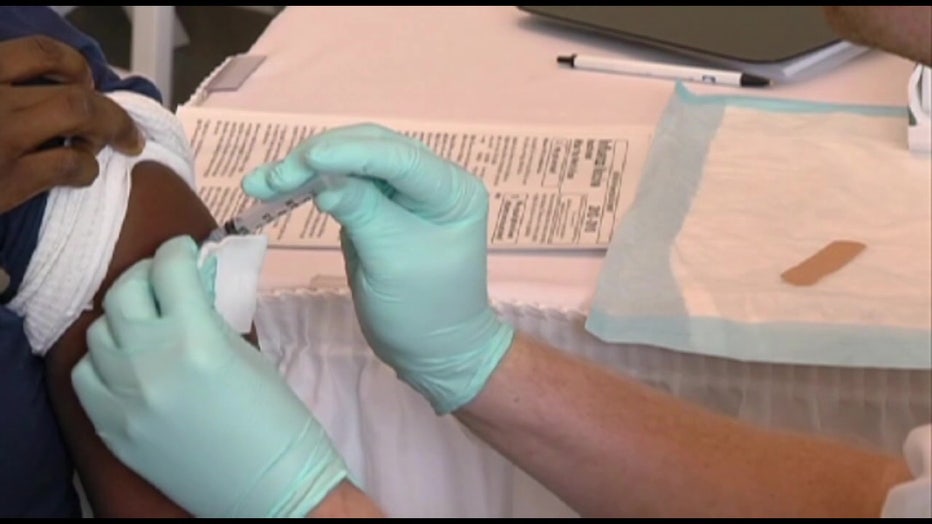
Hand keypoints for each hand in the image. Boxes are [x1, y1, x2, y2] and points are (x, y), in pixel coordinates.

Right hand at [0, 35, 144, 212]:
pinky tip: (83, 174)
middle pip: (73, 88)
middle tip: (125, 130)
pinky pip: (69, 163)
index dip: (74, 64)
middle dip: (109, 109)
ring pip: (79, 112)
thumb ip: (1, 89)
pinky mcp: (6, 179)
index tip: (84, 80)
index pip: (38, 51)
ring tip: (103, 148)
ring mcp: (0, 135)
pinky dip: (86, 168)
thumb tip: (39, 81)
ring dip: (105, 130)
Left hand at [71, 236, 347, 516]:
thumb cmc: (277, 420)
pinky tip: (127, 362)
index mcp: (197, 339)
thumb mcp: (247, 354)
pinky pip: (86, 376)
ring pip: (98, 331)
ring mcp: (123, 398)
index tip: (184, 249)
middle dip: (147, 275)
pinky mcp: (110, 428)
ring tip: (146, 322)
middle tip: (165, 279)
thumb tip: (187, 291)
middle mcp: (150, 363)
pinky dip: (104, 360)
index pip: (169, 269)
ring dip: (123, 317)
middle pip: (123, 292)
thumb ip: (209, 319)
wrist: (271, 488)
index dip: (178, 250)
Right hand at [243, 124, 514, 413]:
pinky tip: (278, 189)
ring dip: (307, 168)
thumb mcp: (391, 262)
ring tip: (262, 183)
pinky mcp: (381, 203)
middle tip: (272, 178)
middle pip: (371, 149)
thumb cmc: (422, 311)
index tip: (307, 160)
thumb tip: (322, 179)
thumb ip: (361, 213)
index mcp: (452, 190)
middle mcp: (433, 179)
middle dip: (319, 158)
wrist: (432, 351)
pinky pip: (344, 182)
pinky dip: (311, 184)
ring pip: (353, 161)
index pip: (399, 158)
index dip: (351, 153)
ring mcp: (405, 189)